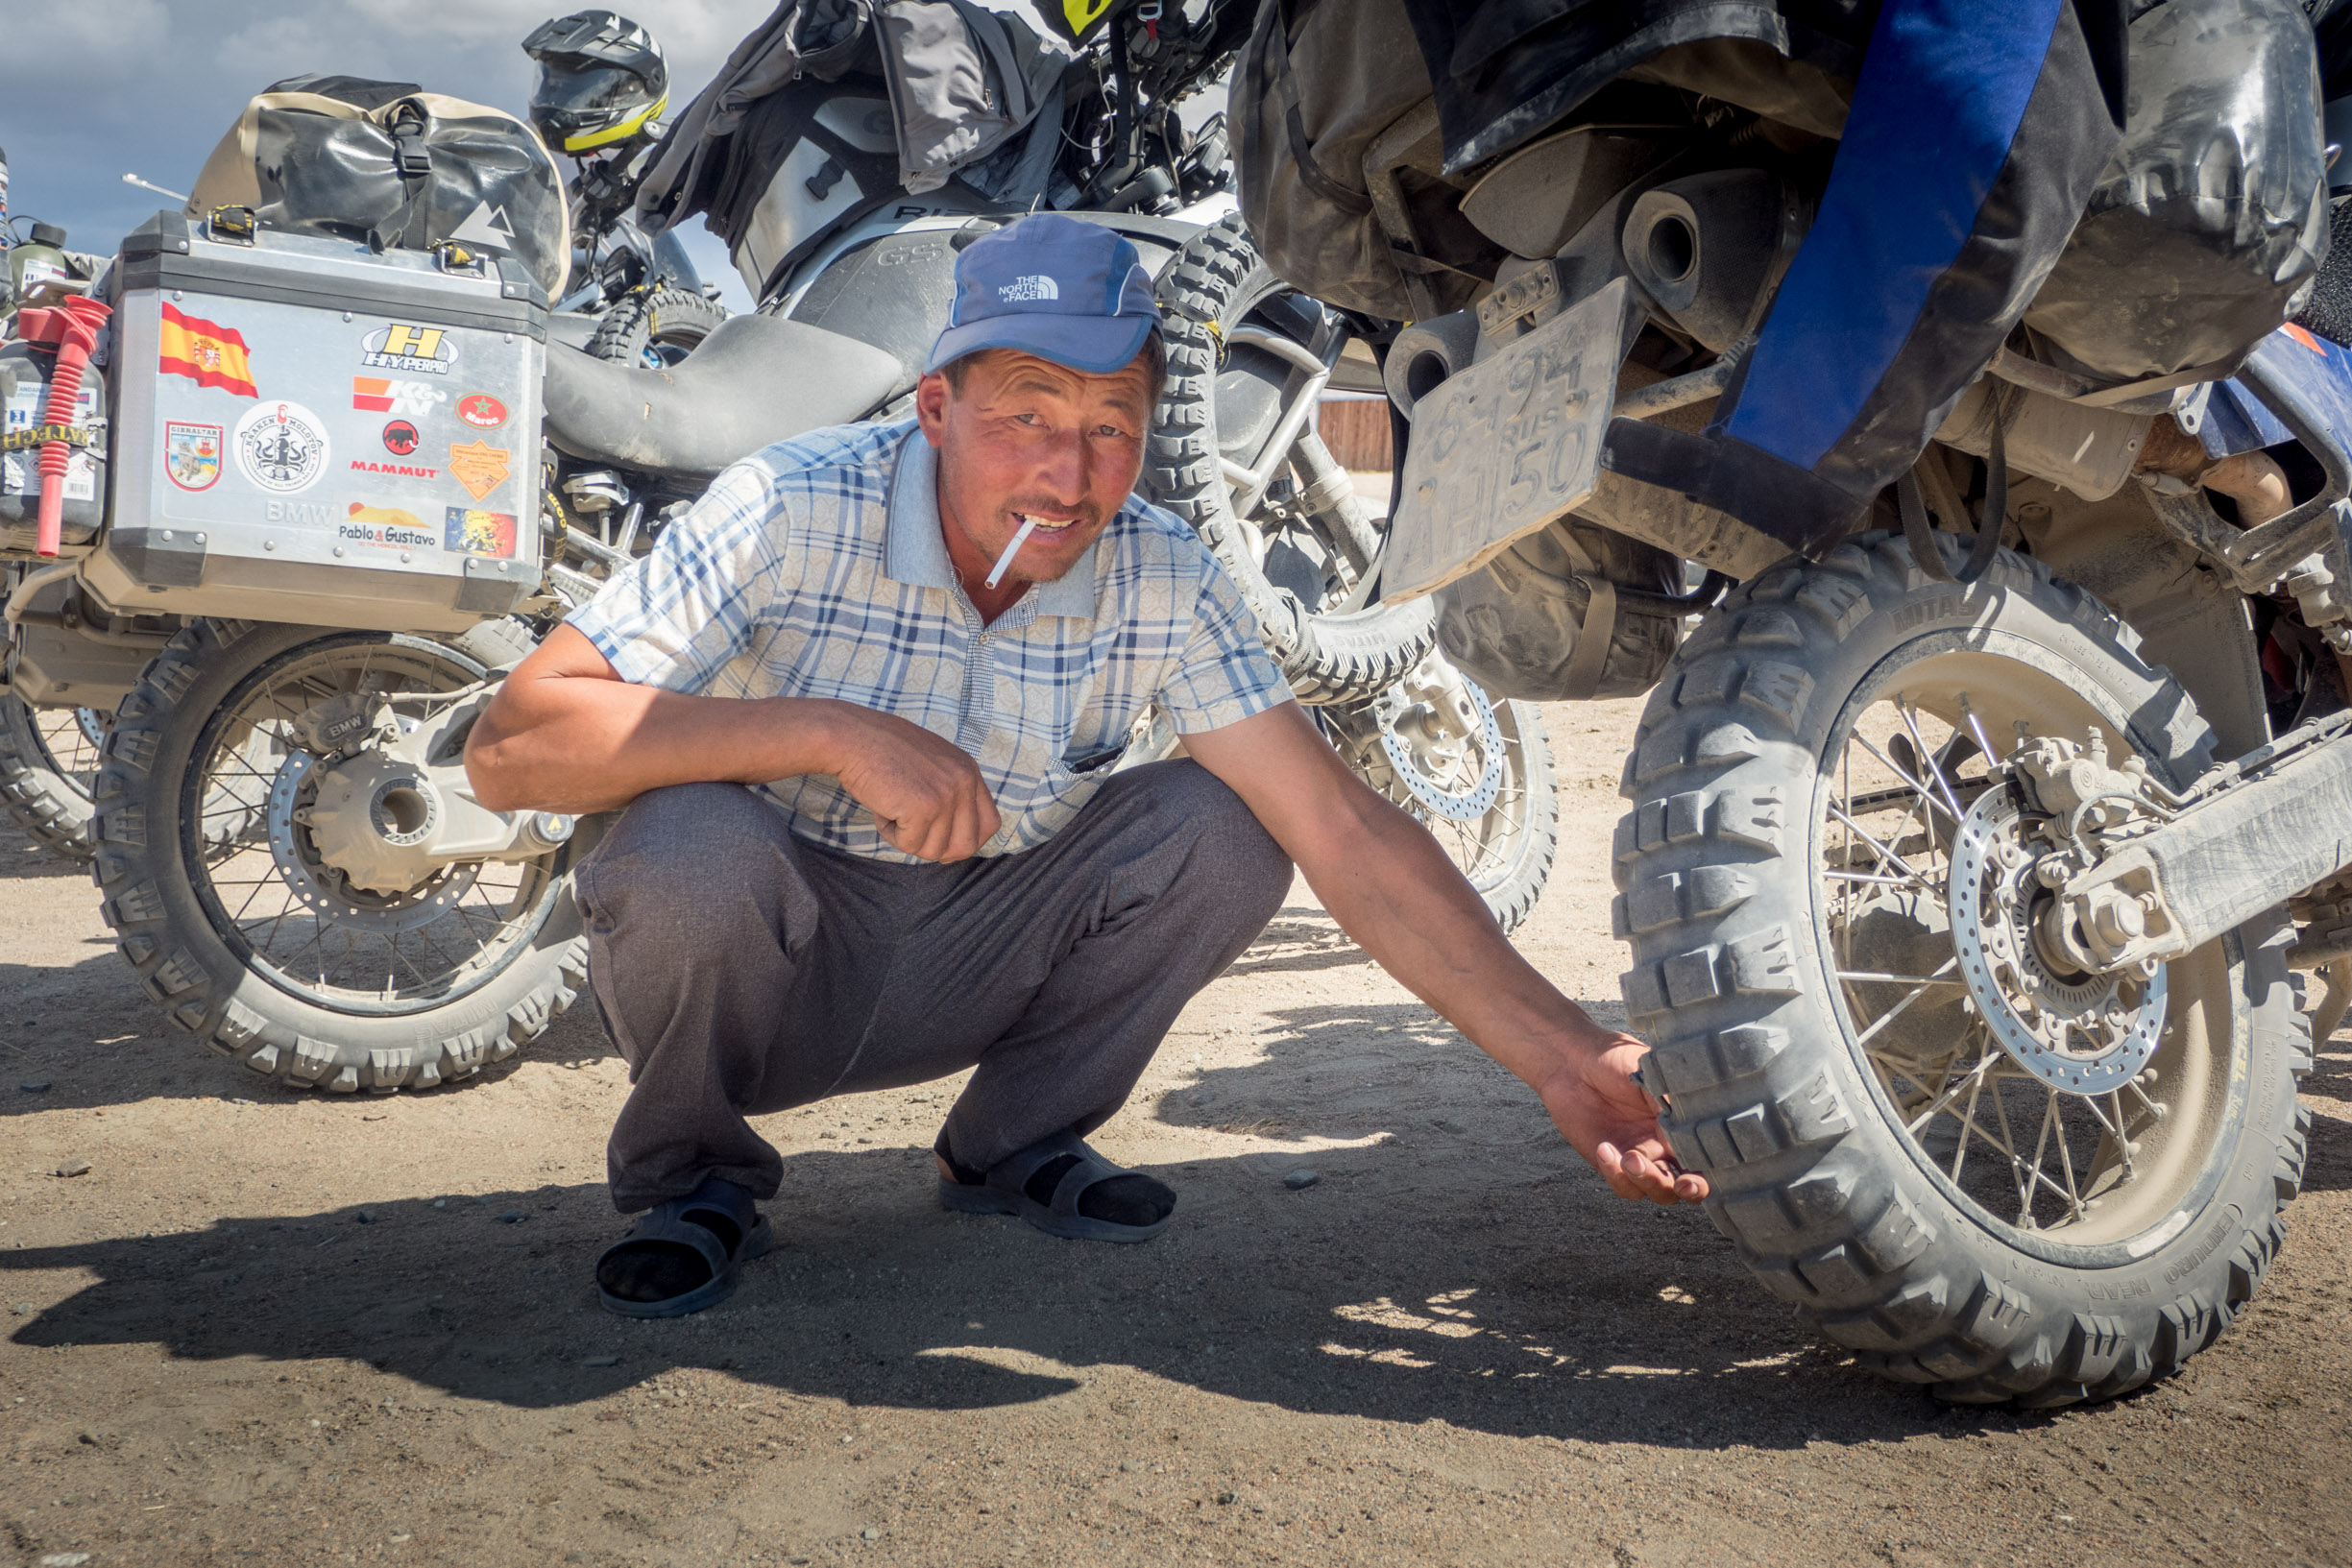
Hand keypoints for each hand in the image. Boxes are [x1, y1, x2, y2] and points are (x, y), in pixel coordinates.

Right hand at [815, 702, 1001, 861]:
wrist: (852, 737)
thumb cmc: (881, 750)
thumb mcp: (931, 764)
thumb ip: (949, 792)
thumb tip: (953, 841)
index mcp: (969, 770)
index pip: (990, 824)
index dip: (966, 840)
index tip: (943, 844)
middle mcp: (964, 782)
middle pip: (966, 845)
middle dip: (937, 849)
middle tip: (912, 833)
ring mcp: (946, 796)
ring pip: (934, 850)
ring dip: (907, 838)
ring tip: (892, 809)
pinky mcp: (923, 808)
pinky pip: (909, 845)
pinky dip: (890, 834)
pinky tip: (882, 809)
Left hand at [1537, 1032, 1708, 1204]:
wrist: (1572, 1063)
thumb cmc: (1615, 1061)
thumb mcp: (1651, 1074)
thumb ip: (1672, 1102)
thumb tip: (1692, 1124)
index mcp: (1682, 1124)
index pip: (1707, 1156)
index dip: (1711, 1169)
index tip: (1703, 1168)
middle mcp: (1665, 1146)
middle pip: (1689, 1183)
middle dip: (1690, 1190)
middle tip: (1681, 1184)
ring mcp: (1640, 1157)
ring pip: (1657, 1191)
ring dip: (1649, 1182)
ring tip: (1630, 1158)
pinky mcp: (1611, 1164)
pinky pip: (1623, 1186)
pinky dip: (1617, 1176)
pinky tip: (1605, 1149)